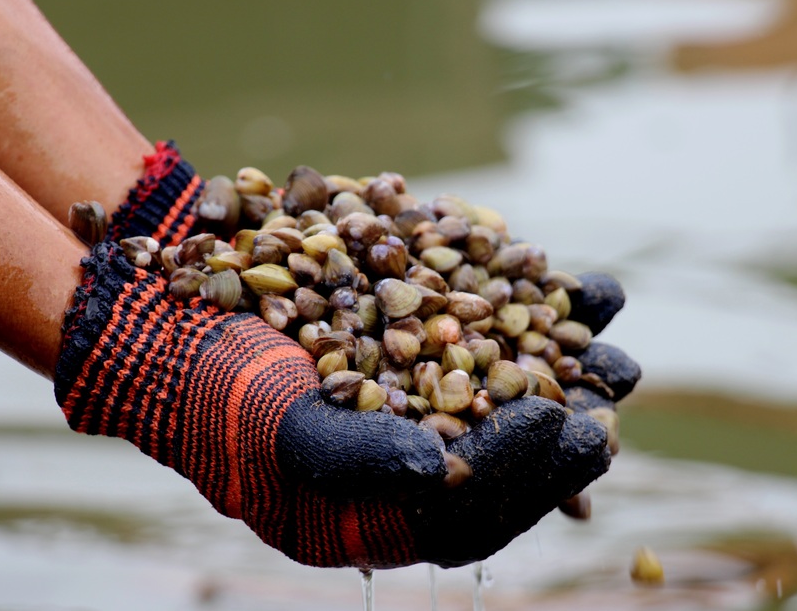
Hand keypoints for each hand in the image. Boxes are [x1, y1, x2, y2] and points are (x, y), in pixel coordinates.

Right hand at [55, 243, 608, 567]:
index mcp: (382, 505)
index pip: (468, 506)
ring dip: (569, 366)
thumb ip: (358, 457)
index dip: (521, 469)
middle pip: (504, 451)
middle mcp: (413, 450)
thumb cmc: (217, 384)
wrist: (178, 307)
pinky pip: (498, 322)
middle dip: (562, 429)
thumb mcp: (278, 430)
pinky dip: (544, 302)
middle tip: (611, 405)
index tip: (568, 427)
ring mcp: (426, 388)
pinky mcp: (427, 330)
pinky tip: (592, 291)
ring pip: (513, 385)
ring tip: (619, 349)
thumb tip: (441, 471)